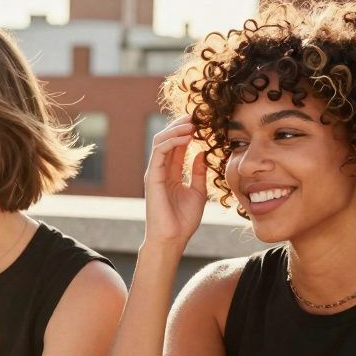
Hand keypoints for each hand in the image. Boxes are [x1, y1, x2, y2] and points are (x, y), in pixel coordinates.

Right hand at [143, 114, 207, 246]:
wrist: (172, 238)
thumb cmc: (183, 220)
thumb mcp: (198, 192)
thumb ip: (198, 172)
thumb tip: (201, 152)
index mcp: (171, 173)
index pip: (177, 146)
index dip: (188, 132)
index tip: (202, 123)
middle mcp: (160, 170)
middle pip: (167, 139)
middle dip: (181, 125)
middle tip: (197, 117)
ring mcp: (155, 172)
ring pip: (161, 140)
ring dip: (176, 129)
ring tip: (192, 123)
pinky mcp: (152, 176)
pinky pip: (159, 150)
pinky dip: (172, 140)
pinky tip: (186, 135)